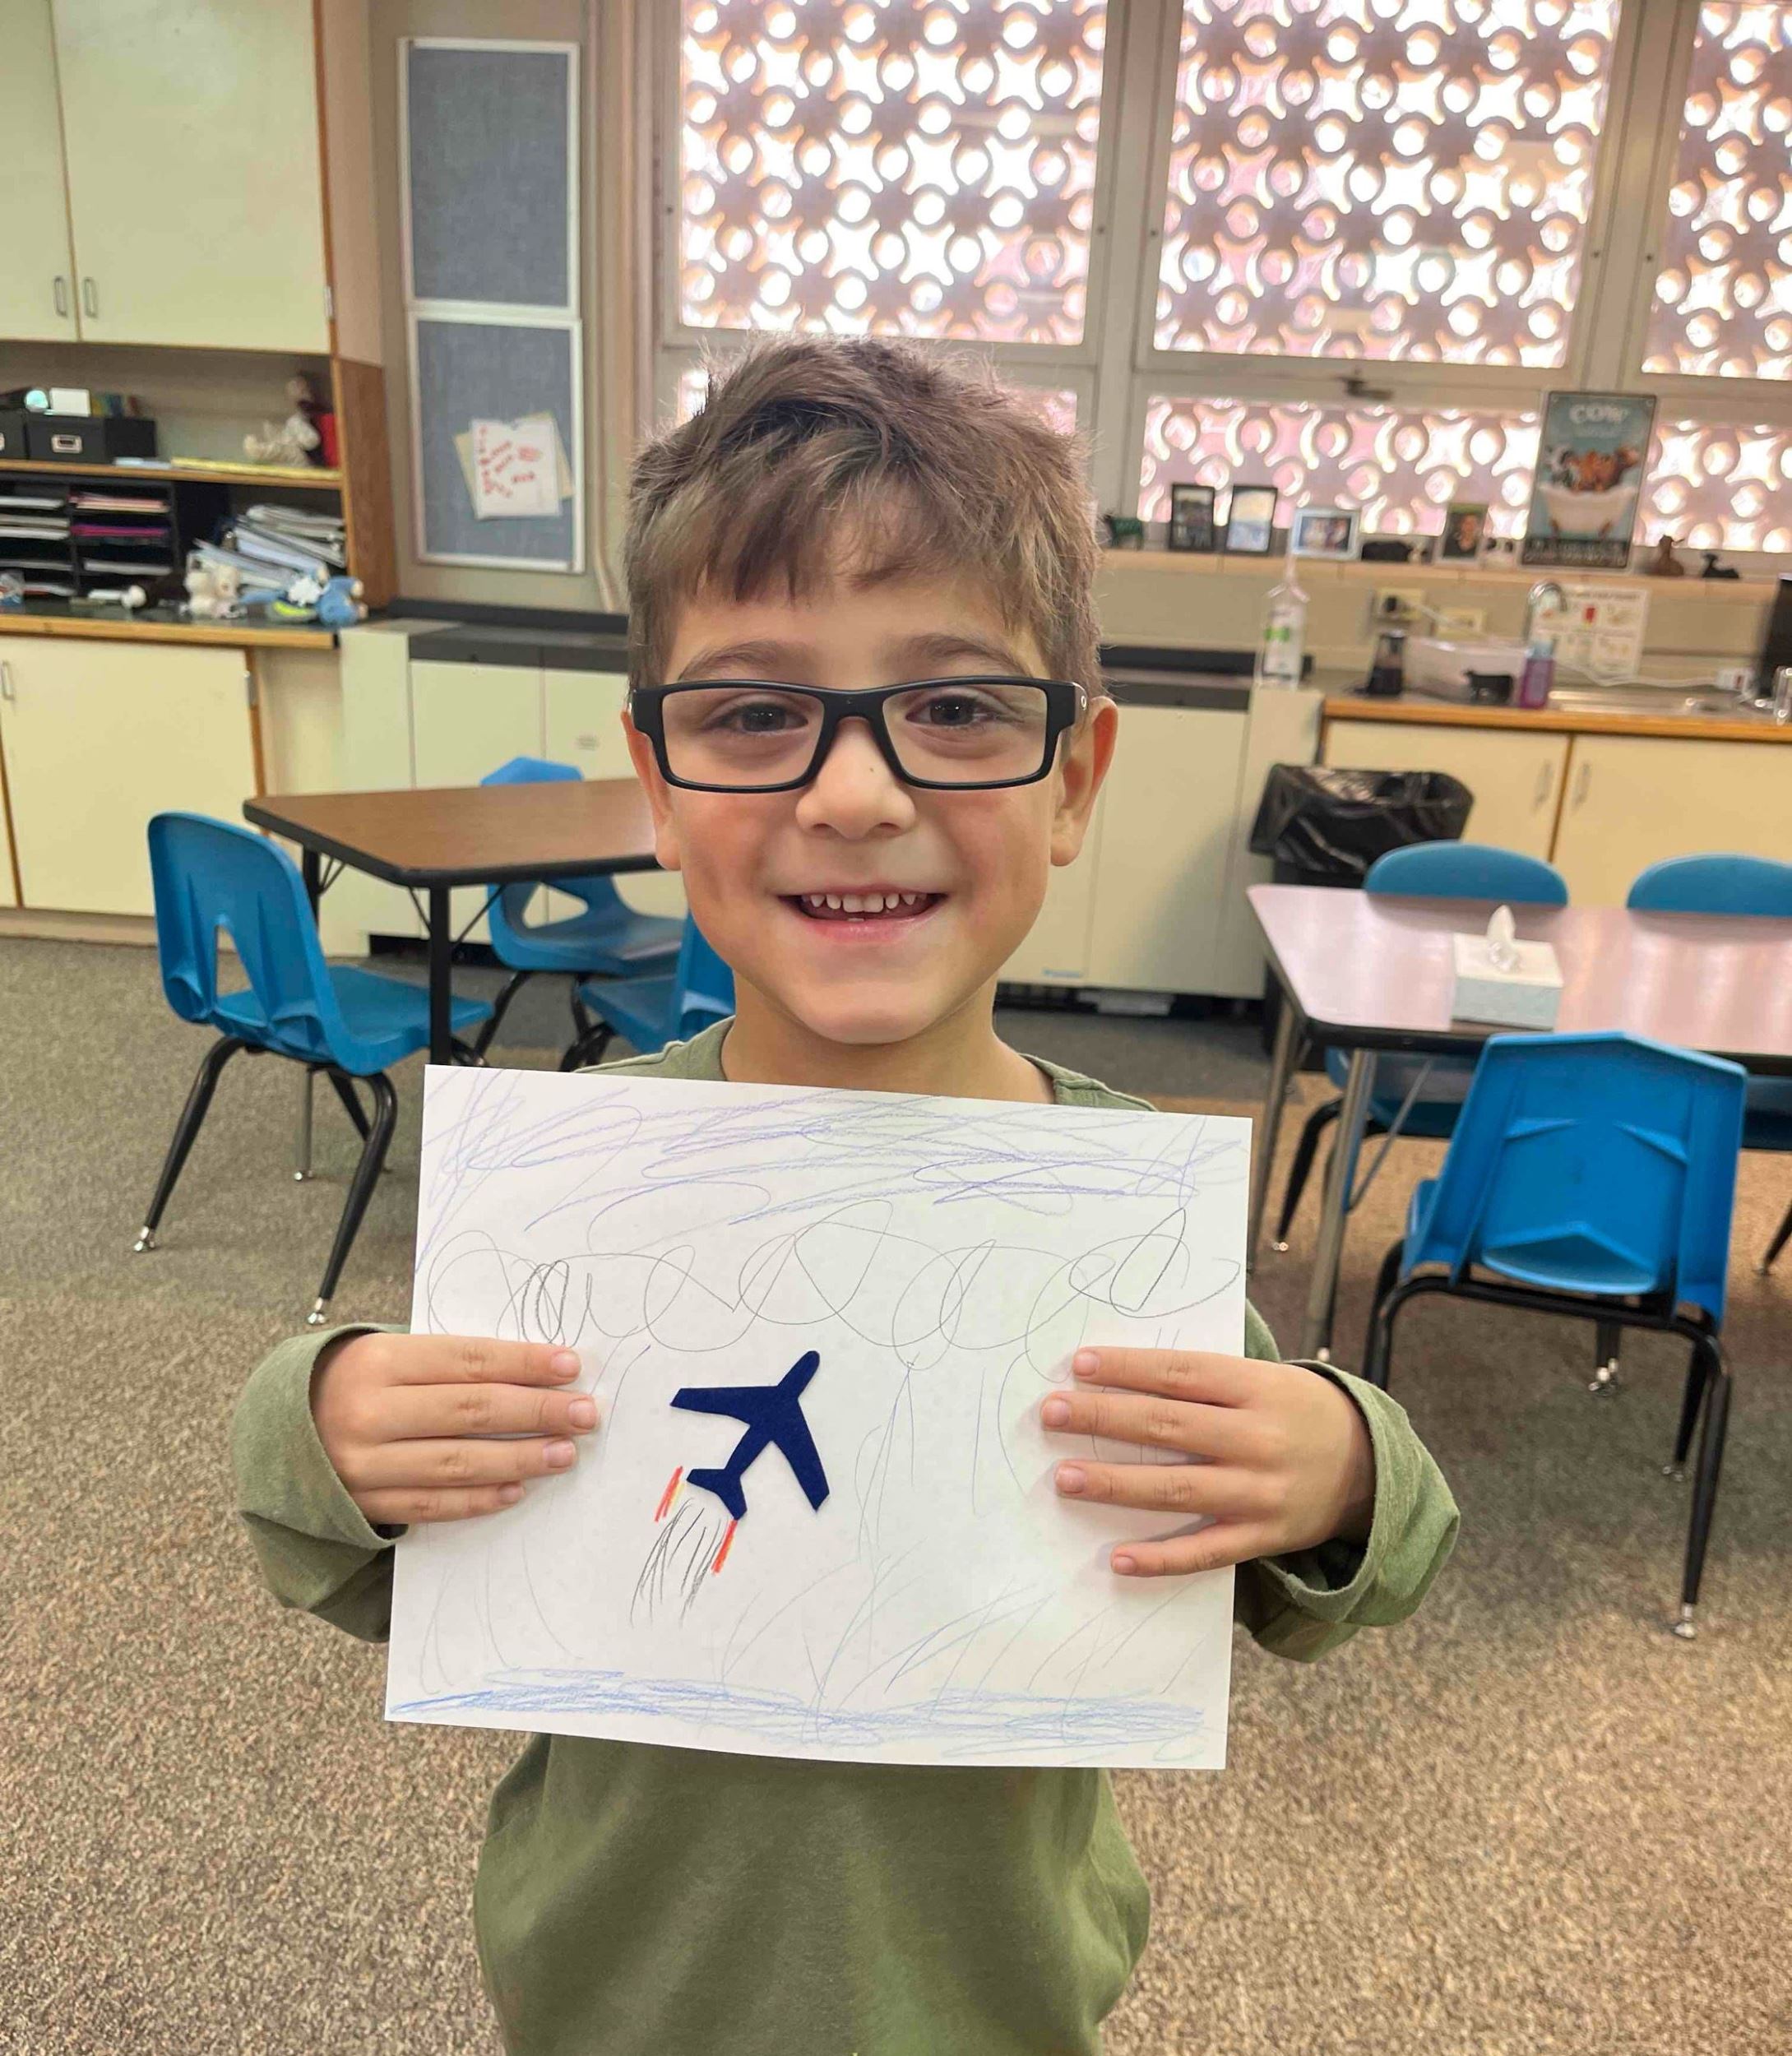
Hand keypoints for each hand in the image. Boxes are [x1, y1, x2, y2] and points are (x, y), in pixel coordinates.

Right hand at [312, 1332, 597, 1525]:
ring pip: (456, 1462)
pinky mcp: (363, 1504)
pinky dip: (479, 1499)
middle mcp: (368, 1412)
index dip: (523, 1363)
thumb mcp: (391, 1354)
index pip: (467, 1360)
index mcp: (378, 1361)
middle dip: (536, 1412)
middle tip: (584, 1413)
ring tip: (565, 1453)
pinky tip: (518, 1490)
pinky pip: (432, 1504)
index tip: (570, 1366)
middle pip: (469, 1411)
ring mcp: (363, 1463)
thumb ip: (450, 1363)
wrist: (280, 1428)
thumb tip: (537, 1371)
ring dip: (519, 1459)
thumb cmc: (357, 1382)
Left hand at [1041, 1347, 1374, 1577]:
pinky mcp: (1262, 1537)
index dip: (1129, 1368)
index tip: (1080, 1365)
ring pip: (1178, 1489)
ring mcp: (1261, 1493)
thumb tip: (1124, 1374)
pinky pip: (1205, 1552)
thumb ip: (1205, 1379)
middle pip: (1170, 1427)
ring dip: (1116, 1483)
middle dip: (1105, 1418)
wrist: (1369, 1467)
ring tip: (1065, 1476)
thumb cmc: (1296, 1411)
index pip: (1181, 1374)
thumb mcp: (1264, 1379)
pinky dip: (1160, 1558)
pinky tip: (1116, 1557)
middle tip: (1052, 1413)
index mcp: (1258, 1389)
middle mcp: (1259, 1439)